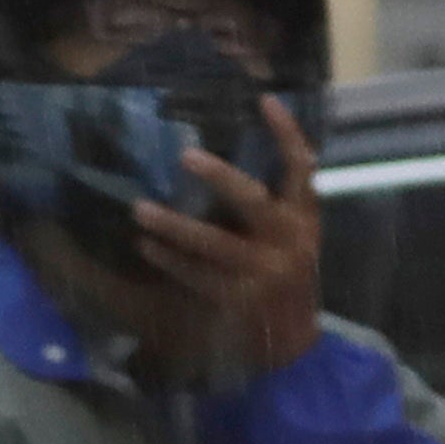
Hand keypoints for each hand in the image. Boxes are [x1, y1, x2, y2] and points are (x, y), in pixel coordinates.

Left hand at [103, 95, 325, 390]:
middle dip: (219, 177)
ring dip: (173, 226)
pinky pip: (197, 275)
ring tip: (139, 209)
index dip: (287, 134)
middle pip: (252, 202)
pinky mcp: (239, 300)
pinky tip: (146, 246)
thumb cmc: (289, 276)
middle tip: (185, 156)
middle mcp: (288, 242)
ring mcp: (263, 273)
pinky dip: (170, 260)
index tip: (265, 101)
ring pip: (214, 243)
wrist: (297, 342)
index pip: (303, 168)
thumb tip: (224, 164)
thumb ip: (278, 204)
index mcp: (304, 219)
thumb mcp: (297, 237)